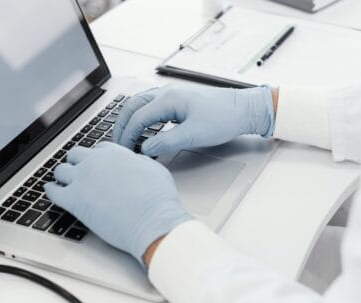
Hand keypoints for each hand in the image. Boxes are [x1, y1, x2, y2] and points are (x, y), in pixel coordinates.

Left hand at [45, 143, 191, 263]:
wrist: (152, 221)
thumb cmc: (158, 200)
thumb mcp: (155, 170)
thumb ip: (140, 163)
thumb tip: (135, 163)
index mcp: (115, 154)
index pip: (97, 150)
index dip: (96, 158)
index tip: (96, 165)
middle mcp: (95, 162)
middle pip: (76, 156)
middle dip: (77, 163)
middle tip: (78, 172)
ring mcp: (82, 180)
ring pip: (61, 171)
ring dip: (62, 176)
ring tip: (63, 183)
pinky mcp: (74, 201)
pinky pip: (52, 192)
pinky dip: (50, 191)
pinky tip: (52, 192)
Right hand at [113, 84, 275, 156]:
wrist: (242, 110)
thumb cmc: (223, 118)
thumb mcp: (193, 134)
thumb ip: (166, 142)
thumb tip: (144, 149)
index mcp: (168, 99)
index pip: (137, 117)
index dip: (127, 136)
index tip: (124, 151)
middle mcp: (166, 93)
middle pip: (132, 106)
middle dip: (122, 125)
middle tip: (118, 144)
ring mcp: (171, 95)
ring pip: (140, 104)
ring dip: (130, 120)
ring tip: (126, 137)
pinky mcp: (177, 101)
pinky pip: (150, 106)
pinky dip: (141, 118)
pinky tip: (143, 129)